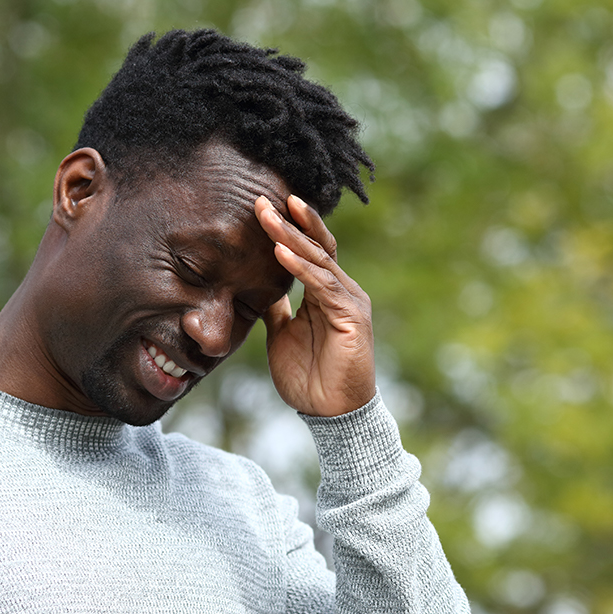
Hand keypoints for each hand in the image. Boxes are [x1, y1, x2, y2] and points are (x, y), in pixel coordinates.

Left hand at [254, 194, 375, 417]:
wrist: (330, 414)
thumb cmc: (309, 377)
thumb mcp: (282, 334)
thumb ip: (277, 309)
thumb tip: (260, 288)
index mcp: (326, 293)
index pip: (309, 250)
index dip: (289, 227)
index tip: (263, 206)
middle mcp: (342, 290)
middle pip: (315, 246)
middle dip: (288, 221)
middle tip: (261, 199)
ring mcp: (350, 301)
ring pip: (319, 260)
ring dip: (290, 237)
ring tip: (266, 216)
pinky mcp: (352, 317)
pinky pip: (323, 286)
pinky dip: (301, 267)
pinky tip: (281, 251)